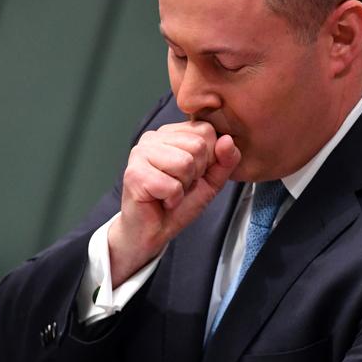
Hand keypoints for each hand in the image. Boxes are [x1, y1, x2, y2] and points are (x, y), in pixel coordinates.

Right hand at [108, 121, 240, 286]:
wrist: (153, 231)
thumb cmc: (179, 203)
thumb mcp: (212, 180)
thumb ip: (225, 160)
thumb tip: (227, 139)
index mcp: (171, 133)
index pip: (206, 130)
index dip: (209, 158)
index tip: (193, 174)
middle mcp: (153, 137)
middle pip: (197, 146)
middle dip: (196, 173)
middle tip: (180, 185)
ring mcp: (140, 153)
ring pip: (184, 163)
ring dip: (183, 186)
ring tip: (170, 192)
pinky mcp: (134, 174)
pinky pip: (171, 185)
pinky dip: (172, 199)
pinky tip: (162, 200)